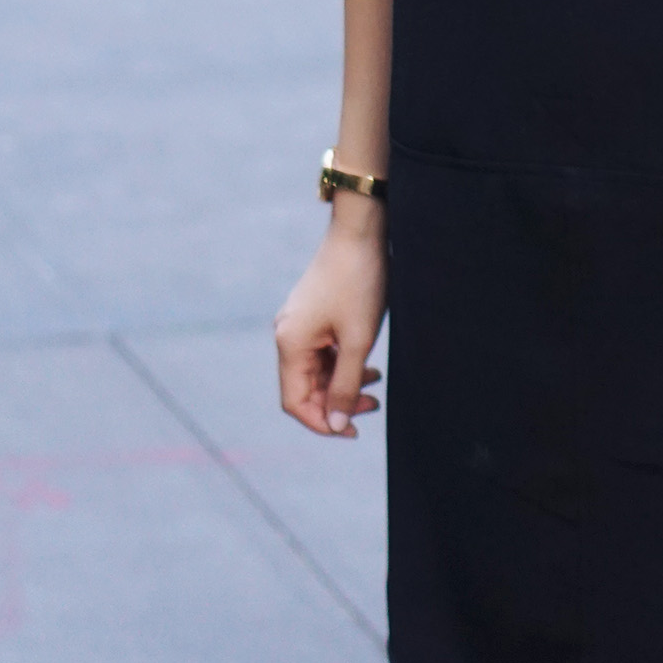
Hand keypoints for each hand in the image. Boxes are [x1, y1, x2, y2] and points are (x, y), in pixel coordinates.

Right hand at [274, 213, 387, 438]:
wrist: (361, 231)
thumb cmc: (360, 283)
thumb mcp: (358, 341)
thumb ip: (345, 386)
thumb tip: (336, 425)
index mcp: (290, 344)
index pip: (296, 402)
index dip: (323, 423)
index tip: (353, 430)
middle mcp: (287, 335)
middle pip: (305, 388)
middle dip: (337, 402)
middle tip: (372, 405)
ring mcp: (298, 324)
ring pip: (315, 371)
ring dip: (342, 383)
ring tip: (375, 385)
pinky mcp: (312, 314)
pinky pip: (321, 352)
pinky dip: (342, 363)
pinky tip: (367, 364)